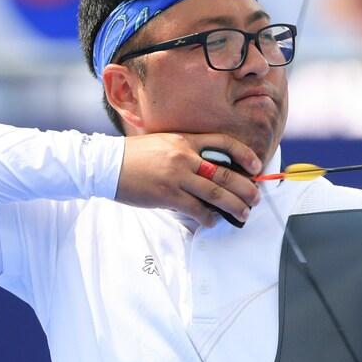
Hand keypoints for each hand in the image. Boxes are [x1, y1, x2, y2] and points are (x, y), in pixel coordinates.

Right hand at [115, 133, 262, 227]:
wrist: (105, 165)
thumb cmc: (134, 156)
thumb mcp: (163, 143)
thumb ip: (186, 152)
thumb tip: (209, 170)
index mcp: (184, 140)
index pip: (223, 142)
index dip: (244, 154)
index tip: (256, 166)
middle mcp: (183, 156)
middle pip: (225, 172)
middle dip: (245, 188)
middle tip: (255, 198)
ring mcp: (176, 176)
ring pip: (215, 193)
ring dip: (234, 205)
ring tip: (243, 213)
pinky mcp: (167, 194)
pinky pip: (196, 209)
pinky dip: (208, 217)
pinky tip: (213, 221)